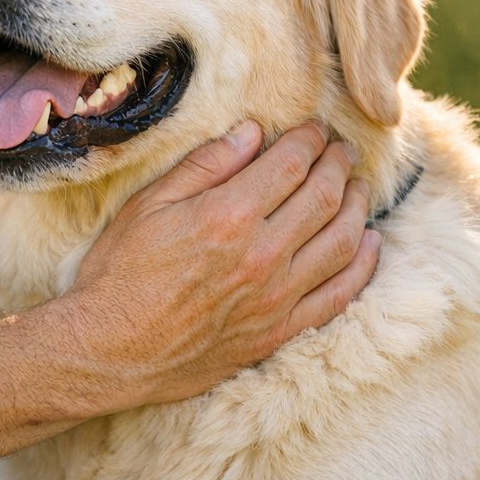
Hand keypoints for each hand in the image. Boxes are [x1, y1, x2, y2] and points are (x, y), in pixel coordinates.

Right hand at [57, 122, 379, 409]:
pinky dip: (362, 266)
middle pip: (324, 196)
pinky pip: (339, 296)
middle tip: (342, 150)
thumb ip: (205, 166)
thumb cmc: (120, 272)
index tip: (315, 128)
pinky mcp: (280, 331)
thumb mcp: (149, 204)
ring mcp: (276, 297)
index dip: (310, 140)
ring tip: (357, 187)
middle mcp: (262, 255)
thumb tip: (252, 132)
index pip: (291, 164)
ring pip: (342, 242)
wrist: (111, 350)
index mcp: (229, 215)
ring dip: (357, 207)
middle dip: (338, 165)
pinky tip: (369, 243)